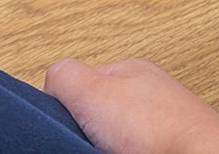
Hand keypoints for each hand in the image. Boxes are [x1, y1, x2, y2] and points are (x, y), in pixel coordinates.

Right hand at [43, 58, 218, 153]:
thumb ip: (65, 76)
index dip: (67, 106)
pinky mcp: (168, 148)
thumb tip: (50, 85)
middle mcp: (149, 94)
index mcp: (132, 72)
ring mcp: (161, 124)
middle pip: (99, 113)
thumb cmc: (158, 129)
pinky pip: (137, 150)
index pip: (83, 82)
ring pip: (117, 138)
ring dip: (106, 147)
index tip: (64, 123)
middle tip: (88, 142)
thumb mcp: (93, 89)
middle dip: (88, 130)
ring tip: (107, 153)